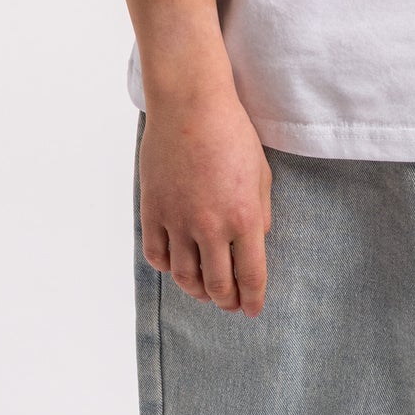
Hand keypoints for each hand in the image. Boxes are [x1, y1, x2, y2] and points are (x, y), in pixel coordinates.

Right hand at [139, 90, 273, 316]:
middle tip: (231, 304)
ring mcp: (178, 220)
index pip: (250, 275)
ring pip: (185, 277)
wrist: (190, 104)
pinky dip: (167, 267)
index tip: (252, 309)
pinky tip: (177, 265)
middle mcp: (210, 226)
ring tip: (205, 291)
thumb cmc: (232, 132)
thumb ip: (261, 212)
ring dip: (197, 291)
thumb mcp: (261, 171)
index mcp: (244, 216)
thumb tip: (257, 240)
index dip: (253, 299)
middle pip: (218, 284)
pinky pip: (157, 255)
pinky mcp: (153, 211)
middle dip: (227, 301)